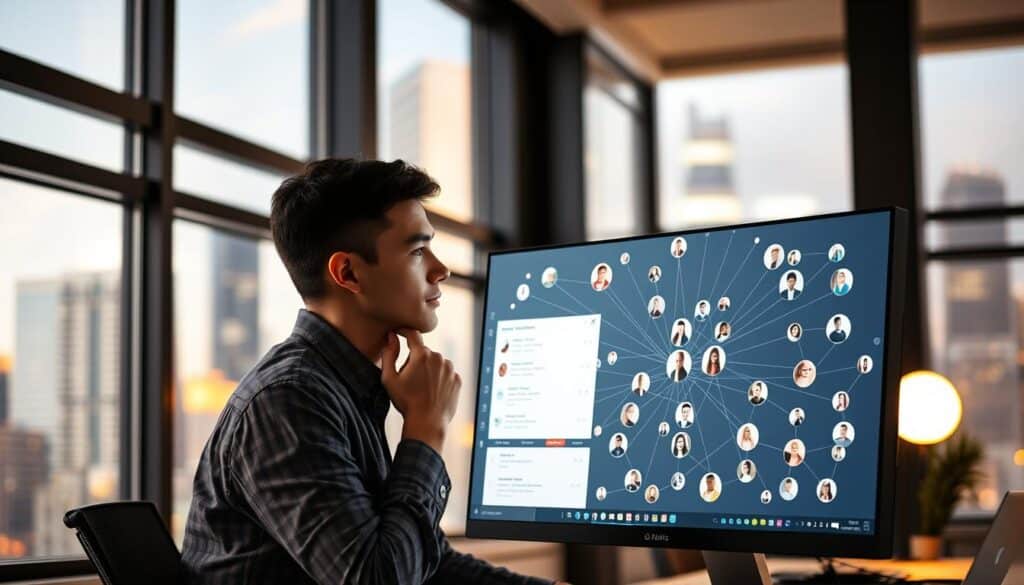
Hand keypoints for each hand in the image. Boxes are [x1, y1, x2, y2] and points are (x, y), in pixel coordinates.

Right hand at [381, 328, 460, 452]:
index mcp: (422, 355)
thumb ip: (389, 354)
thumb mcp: (389, 379)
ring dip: (429, 369)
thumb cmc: (406, 402)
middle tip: (410, 380)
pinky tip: (433, 392)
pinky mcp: (457, 380)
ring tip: (422, 388)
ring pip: (436, 363)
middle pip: (424, 352)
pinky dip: (439, 379)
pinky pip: (446, 373)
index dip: (404, 331)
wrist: (427, 423)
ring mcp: (450, 369)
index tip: (399, 332)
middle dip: (416, 360)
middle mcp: (439, 358)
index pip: (413, 334)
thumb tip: (391, 337)